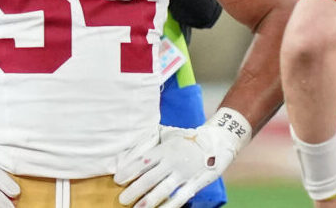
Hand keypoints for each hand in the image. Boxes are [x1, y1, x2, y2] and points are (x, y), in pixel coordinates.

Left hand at [115, 112, 247, 207]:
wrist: (218, 141)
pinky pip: (180, 197)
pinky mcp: (195, 183)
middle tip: (122, 199)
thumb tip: (128, 154)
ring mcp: (184, 173)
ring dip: (148, 201)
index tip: (117, 179)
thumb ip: (151, 143)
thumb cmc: (187, 139)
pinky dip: (169, 206)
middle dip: (134, 190)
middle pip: (150, 178)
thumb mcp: (169, 135)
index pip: (143, 161)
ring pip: (163, 190)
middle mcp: (173, 161)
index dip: (129, 170)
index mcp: (165, 149)